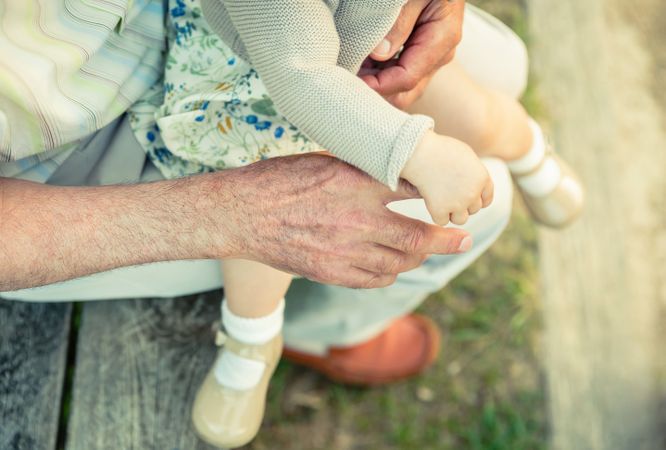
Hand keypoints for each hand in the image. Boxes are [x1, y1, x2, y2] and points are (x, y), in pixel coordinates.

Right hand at [213, 154, 472, 288]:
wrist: (242, 213)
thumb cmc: (280, 179)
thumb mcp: (325, 161)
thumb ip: (362, 170)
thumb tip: (395, 172)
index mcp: (356, 183)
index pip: (413, 190)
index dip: (437, 196)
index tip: (453, 200)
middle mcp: (356, 219)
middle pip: (417, 236)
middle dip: (446, 240)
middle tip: (464, 240)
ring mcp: (345, 250)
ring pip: (400, 261)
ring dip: (418, 257)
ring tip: (426, 251)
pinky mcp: (332, 272)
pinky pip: (376, 279)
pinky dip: (391, 272)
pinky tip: (392, 265)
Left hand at [360, 0, 464, 108]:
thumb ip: (399, 21)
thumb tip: (379, 54)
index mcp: (443, 38)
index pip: (407, 77)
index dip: (377, 85)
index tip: (351, 78)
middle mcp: (439, 55)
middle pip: (405, 94)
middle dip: (376, 92)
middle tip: (347, 78)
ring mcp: (430, 58)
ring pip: (400, 90)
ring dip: (374, 83)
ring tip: (351, 67)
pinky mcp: (419, 55)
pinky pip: (397, 75)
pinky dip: (377, 74)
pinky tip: (360, 61)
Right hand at [400, 131, 493, 224]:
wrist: (419, 153)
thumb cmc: (439, 150)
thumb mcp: (465, 155)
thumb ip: (474, 171)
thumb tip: (475, 184)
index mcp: (482, 178)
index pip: (486, 199)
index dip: (476, 199)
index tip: (464, 196)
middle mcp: (472, 193)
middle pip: (473, 210)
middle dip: (462, 204)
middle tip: (448, 192)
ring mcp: (457, 203)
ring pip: (460, 219)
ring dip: (452, 212)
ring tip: (441, 199)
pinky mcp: (440, 210)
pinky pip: (442, 221)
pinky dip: (436, 214)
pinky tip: (431, 201)